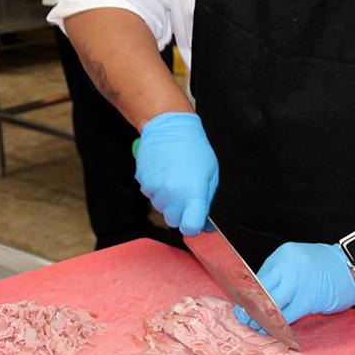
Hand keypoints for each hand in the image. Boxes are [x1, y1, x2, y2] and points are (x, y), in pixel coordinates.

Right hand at [134, 112, 218, 236]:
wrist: (169, 127)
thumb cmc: (194, 148)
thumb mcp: (211, 174)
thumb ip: (206, 201)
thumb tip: (204, 224)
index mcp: (193, 192)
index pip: (190, 226)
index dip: (193, 226)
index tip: (194, 220)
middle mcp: (172, 193)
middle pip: (173, 220)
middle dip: (179, 211)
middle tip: (184, 192)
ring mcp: (155, 188)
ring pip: (161, 207)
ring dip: (167, 199)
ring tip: (173, 177)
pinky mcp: (143, 182)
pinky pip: (151, 195)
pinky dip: (156, 188)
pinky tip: (163, 172)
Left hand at [235, 242, 354, 328]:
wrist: (350, 266)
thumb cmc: (323, 266)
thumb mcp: (296, 262)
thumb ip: (280, 275)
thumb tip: (259, 295)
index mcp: (282, 256)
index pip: (258, 277)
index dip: (249, 294)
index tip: (242, 306)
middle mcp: (288, 266)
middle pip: (262, 290)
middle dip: (251, 307)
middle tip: (244, 319)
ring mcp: (299, 282)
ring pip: (273, 304)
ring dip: (264, 319)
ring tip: (258, 327)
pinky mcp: (310, 298)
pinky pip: (289, 314)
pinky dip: (281, 324)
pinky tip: (276, 330)